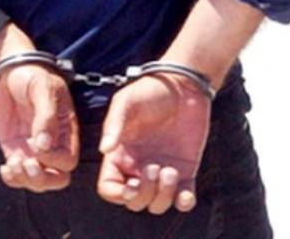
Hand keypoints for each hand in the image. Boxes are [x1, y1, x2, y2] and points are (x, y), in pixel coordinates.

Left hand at [0, 63, 79, 191]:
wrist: (6, 69)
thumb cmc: (31, 74)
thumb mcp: (43, 88)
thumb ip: (47, 116)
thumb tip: (45, 145)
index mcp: (66, 130)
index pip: (68, 161)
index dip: (54, 160)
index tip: (38, 144)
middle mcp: (52, 143)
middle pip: (57, 178)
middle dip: (42, 179)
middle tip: (27, 163)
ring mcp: (33, 148)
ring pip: (37, 180)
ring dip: (25, 180)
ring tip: (13, 164)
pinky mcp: (15, 148)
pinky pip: (18, 174)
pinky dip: (12, 178)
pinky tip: (5, 167)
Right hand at [96, 74, 210, 214]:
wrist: (184, 85)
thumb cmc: (150, 91)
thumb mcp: (126, 102)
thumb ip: (114, 125)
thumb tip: (103, 149)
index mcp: (119, 155)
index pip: (110, 188)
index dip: (118, 194)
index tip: (131, 185)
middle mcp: (138, 168)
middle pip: (134, 202)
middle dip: (144, 194)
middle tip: (154, 168)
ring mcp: (162, 171)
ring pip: (157, 204)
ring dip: (163, 196)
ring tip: (170, 171)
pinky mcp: (185, 172)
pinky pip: (183, 200)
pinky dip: (184, 202)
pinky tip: (185, 190)